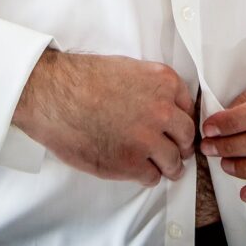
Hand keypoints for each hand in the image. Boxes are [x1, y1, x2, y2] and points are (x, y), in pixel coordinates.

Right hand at [12, 50, 195, 186]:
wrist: (57, 95)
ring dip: (168, 165)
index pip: (188, 107)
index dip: (180, 120)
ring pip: (174, 161)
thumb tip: (160, 104)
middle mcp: (162, 110)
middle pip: (186, 135)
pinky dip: (147, 176)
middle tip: (174, 149)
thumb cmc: (84, 79)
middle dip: (180, 144)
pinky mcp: (131, 163)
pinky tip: (139, 170)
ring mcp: (148, 139)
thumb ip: (151, 88)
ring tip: (162, 167)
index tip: (176, 128)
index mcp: (163, 82)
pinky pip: (152, 177)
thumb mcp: (129, 69)